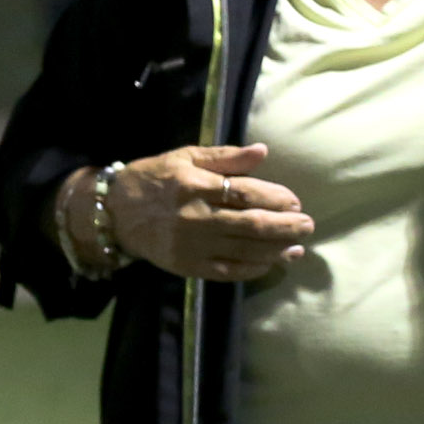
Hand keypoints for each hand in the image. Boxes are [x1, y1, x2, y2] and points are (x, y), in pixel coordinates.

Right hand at [105, 144, 310, 279]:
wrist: (115, 213)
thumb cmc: (153, 178)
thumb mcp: (184, 157)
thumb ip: (224, 156)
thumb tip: (262, 151)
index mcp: (194, 185)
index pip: (245, 192)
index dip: (276, 197)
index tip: (294, 200)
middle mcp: (195, 217)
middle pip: (252, 224)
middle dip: (287, 226)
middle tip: (308, 225)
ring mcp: (193, 245)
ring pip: (247, 250)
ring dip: (278, 249)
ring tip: (297, 246)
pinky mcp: (189, 267)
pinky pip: (230, 271)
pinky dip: (255, 268)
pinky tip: (272, 262)